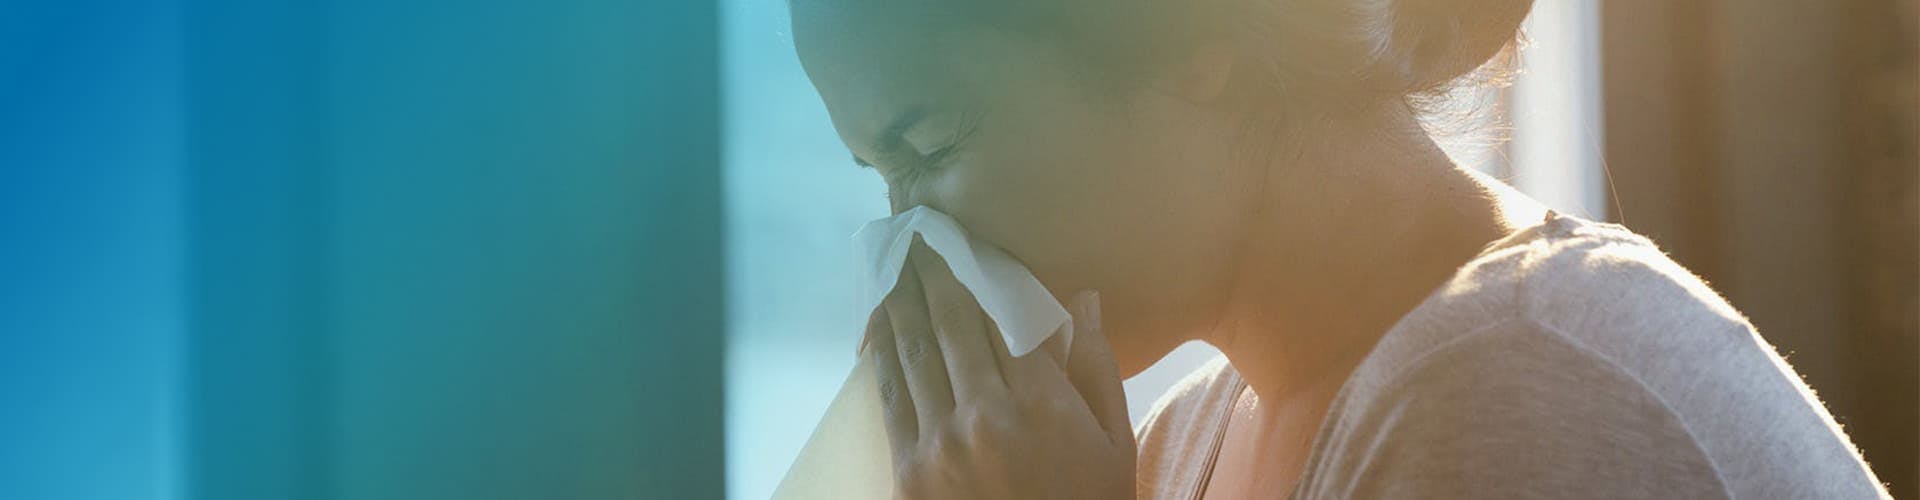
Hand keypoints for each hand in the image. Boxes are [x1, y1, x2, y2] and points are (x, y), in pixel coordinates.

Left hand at [862, 237, 1135, 498]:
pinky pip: (891, 397)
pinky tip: (879, 326)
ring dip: (899, 301)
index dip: (977, 271)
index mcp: (1041, 403)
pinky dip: (882, 354)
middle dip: (932, 273)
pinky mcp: (909, 472)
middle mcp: (984, 414)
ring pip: (912, 351)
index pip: (999, 314)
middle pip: (950, 322)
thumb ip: (1095, 368)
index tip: (963, 238)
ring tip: (893, 264)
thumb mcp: (1114, 442)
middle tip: (919, 233)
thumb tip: (1083, 299)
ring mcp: (939, 444)